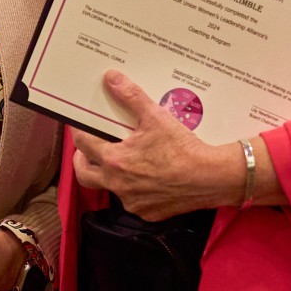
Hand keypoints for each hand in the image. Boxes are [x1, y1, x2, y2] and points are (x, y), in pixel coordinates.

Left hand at [69, 71, 265, 220]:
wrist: (211, 178)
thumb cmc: (182, 148)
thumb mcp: (155, 117)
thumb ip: (131, 96)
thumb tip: (111, 78)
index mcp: (114, 160)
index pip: (82, 144)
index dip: (79, 131)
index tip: (80, 125)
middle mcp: (117, 184)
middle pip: (84, 174)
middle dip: (83, 160)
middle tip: (90, 149)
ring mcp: (132, 202)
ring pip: (110, 188)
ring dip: (110, 175)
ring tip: (122, 160)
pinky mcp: (147, 213)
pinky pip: (133, 201)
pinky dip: (135, 189)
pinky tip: (147, 177)